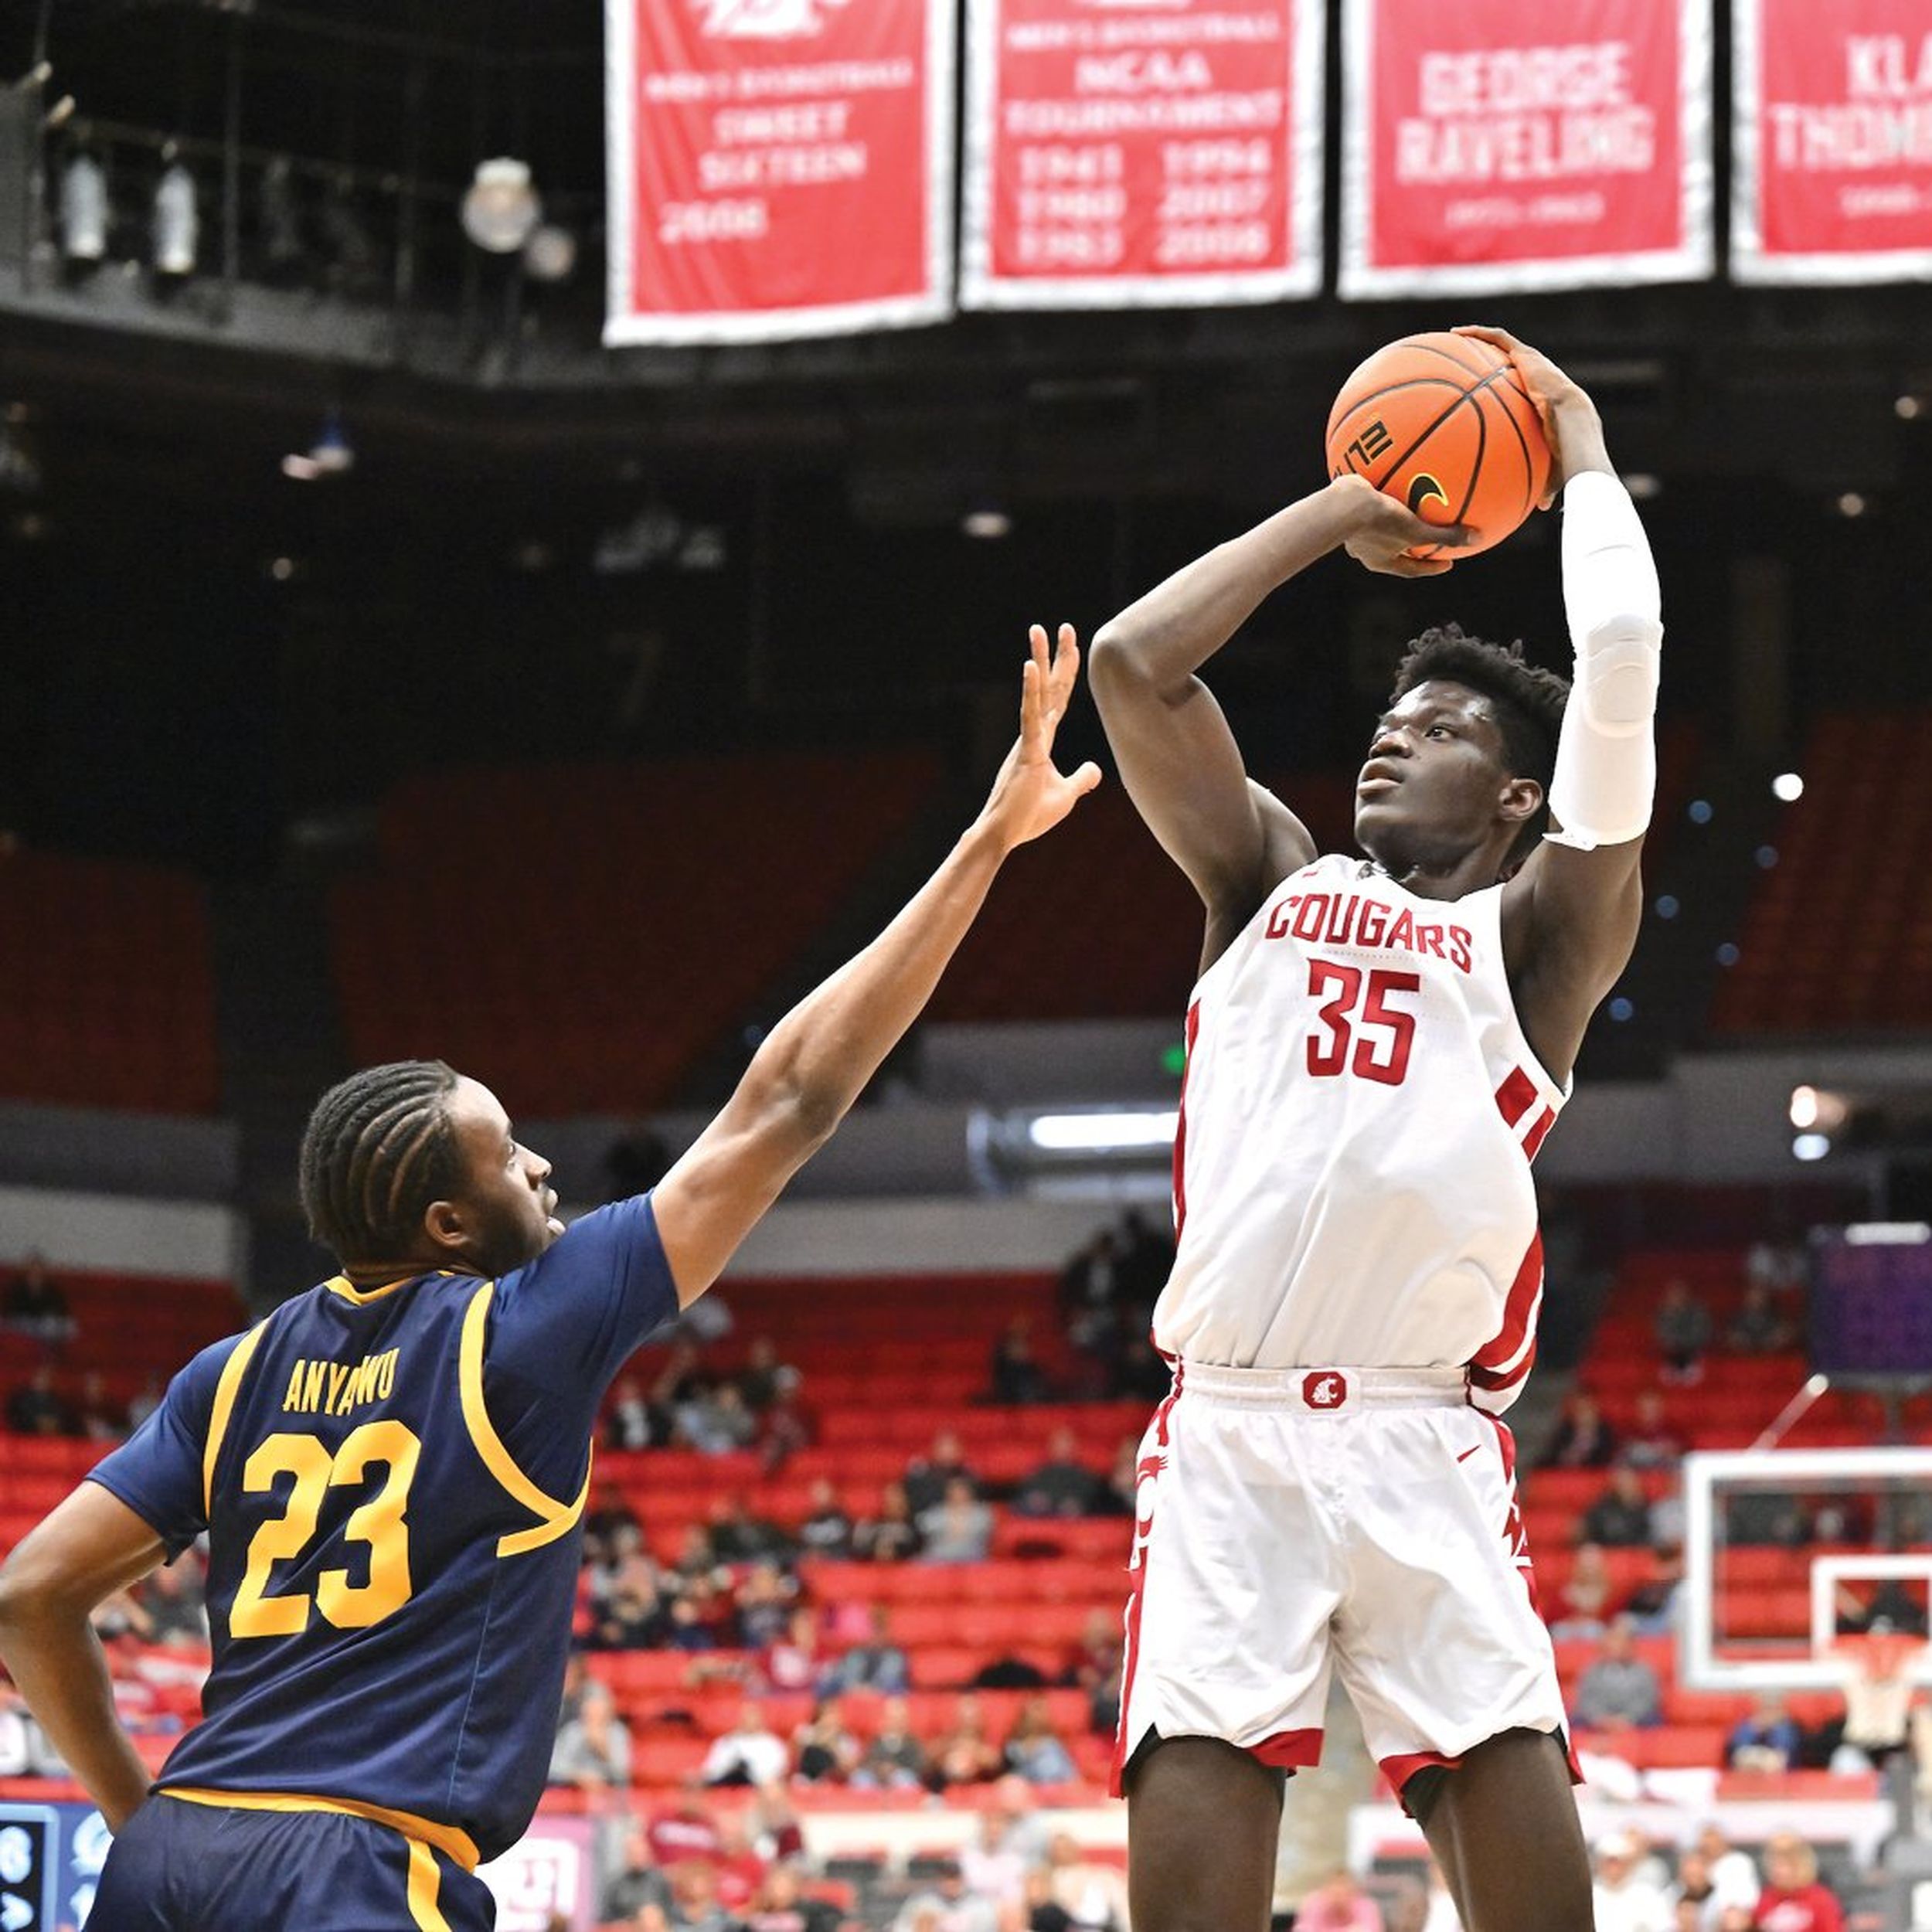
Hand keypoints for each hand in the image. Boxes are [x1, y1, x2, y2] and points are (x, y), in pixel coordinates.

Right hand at [979, 624, 1102, 850]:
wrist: (1005, 834)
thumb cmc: (1029, 816)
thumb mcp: (1066, 795)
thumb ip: (1081, 779)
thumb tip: (1096, 769)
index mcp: (1043, 740)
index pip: (1058, 699)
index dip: (1065, 672)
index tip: (1070, 646)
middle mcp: (1034, 733)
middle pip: (1050, 688)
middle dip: (1056, 656)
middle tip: (1061, 627)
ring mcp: (1029, 740)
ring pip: (1037, 693)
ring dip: (1039, 659)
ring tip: (1039, 631)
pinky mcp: (1026, 752)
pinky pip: (1030, 716)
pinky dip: (1031, 690)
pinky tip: (1031, 667)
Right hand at [1328, 472, 1468, 578]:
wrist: (1340, 505)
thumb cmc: (1377, 523)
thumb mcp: (1416, 530)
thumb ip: (1445, 535)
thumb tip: (1477, 538)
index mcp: (1381, 560)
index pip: (1412, 569)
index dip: (1431, 568)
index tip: (1448, 562)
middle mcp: (1366, 549)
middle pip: (1395, 549)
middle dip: (1412, 543)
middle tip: (1430, 536)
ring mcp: (1354, 530)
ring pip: (1380, 525)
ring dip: (1396, 517)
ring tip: (1410, 505)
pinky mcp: (1346, 508)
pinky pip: (1370, 501)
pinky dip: (1383, 493)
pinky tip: (1393, 475)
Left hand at [1454, 324, 1609, 506]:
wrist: (1575, 426)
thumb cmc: (1568, 452)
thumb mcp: (1554, 469)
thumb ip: (1543, 482)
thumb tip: (1540, 507)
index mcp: (1548, 400)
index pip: (1529, 390)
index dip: (1514, 387)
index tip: (1497, 390)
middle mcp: (1541, 377)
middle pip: (1515, 363)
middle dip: (1494, 359)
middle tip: (1473, 361)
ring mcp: (1535, 364)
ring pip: (1504, 346)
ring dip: (1482, 339)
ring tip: (1457, 336)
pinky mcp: (1527, 356)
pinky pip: (1499, 340)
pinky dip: (1479, 334)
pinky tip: (1458, 332)